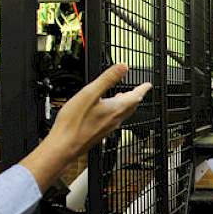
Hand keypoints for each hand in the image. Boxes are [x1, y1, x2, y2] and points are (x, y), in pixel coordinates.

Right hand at [20, 64, 150, 190]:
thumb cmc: (74, 122)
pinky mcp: (99, 132)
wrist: (64, 146)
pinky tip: (107, 111)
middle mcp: (114, 119)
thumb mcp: (90, 93)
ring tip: (124, 98)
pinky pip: (113, 120)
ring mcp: (107, 127)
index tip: (148, 85)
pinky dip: (115, 112)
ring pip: (122, 113)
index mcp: (115, 108)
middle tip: (140, 91)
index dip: (143, 88)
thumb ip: (108, 78)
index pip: (135, 96)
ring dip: (126, 104)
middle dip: (136, 96)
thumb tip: (123, 67)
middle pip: (131, 106)